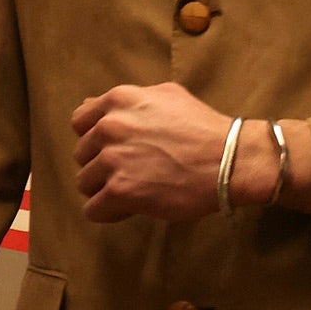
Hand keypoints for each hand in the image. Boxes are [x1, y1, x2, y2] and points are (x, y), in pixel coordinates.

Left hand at [72, 83, 234, 220]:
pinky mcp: (120, 191)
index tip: (114, 150)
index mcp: (120, 100)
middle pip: (82, 155)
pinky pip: (93, 209)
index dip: (96, 139)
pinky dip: (108, 213)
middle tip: (131, 173)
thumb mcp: (167, 96)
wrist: (230, 160)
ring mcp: (113, 159)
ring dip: (105, 190)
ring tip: (133, 192)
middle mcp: (110, 126)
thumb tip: (94, 104)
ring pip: (84, 183)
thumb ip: (129, 101)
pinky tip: (130, 209)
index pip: (80, 121)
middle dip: (102, 166)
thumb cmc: (204, 130)